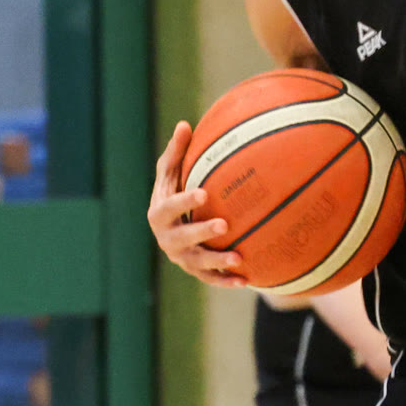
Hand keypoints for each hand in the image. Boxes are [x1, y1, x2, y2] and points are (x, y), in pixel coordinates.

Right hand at [147, 122, 248, 287]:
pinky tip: (246, 280)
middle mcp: (166, 238)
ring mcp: (181, 257)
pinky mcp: (195, 271)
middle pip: (182, 237)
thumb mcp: (172, 173)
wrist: (175, 227)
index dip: (184, 201)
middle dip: (202, 232)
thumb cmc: (176, 192)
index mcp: (159, 213)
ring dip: (217, 261)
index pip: (169, 207)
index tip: (205, 193)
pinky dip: (227, 281)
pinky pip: (211, 279)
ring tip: (239, 258)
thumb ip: (177, 153)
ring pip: (198, 262)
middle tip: (224, 225)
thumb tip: (185, 124)